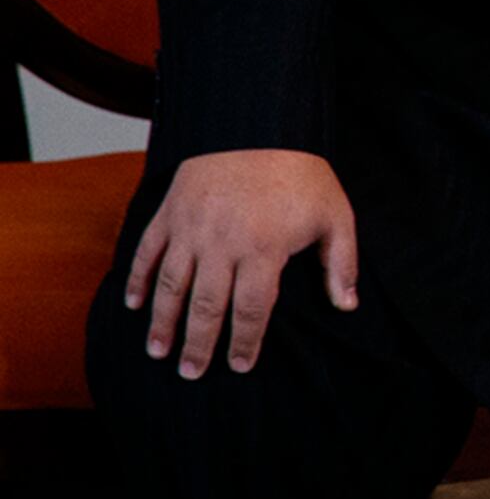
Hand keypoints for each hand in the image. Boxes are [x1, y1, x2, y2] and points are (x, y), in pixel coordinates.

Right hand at [125, 149, 357, 378]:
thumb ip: (340, 264)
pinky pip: (147, 253)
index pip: (252, 310)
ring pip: (171, 286)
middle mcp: (222, 245)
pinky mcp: (169, 213)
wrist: (259, 125)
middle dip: (197, 344)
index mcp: (264, 250)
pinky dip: (137, 280)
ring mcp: (190, 230)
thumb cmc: (302, 174)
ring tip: (158, 351)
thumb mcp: (336, 216)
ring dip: (162, 322)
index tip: (240, 365)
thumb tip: (347, 306)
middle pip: (206, 307)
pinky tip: (133, 305)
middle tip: (191, 372)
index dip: (245, 341)